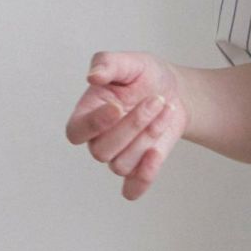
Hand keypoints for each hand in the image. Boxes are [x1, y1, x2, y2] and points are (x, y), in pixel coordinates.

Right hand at [65, 51, 185, 200]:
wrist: (174, 91)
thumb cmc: (145, 76)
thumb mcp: (129, 62)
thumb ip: (108, 64)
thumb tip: (92, 75)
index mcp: (87, 114)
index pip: (76, 132)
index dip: (94, 124)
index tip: (117, 107)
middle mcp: (98, 139)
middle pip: (103, 151)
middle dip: (134, 125)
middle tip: (156, 99)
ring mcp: (118, 156)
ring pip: (122, 164)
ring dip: (149, 136)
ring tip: (165, 108)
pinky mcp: (139, 168)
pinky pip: (132, 188)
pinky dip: (143, 177)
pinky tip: (155, 154)